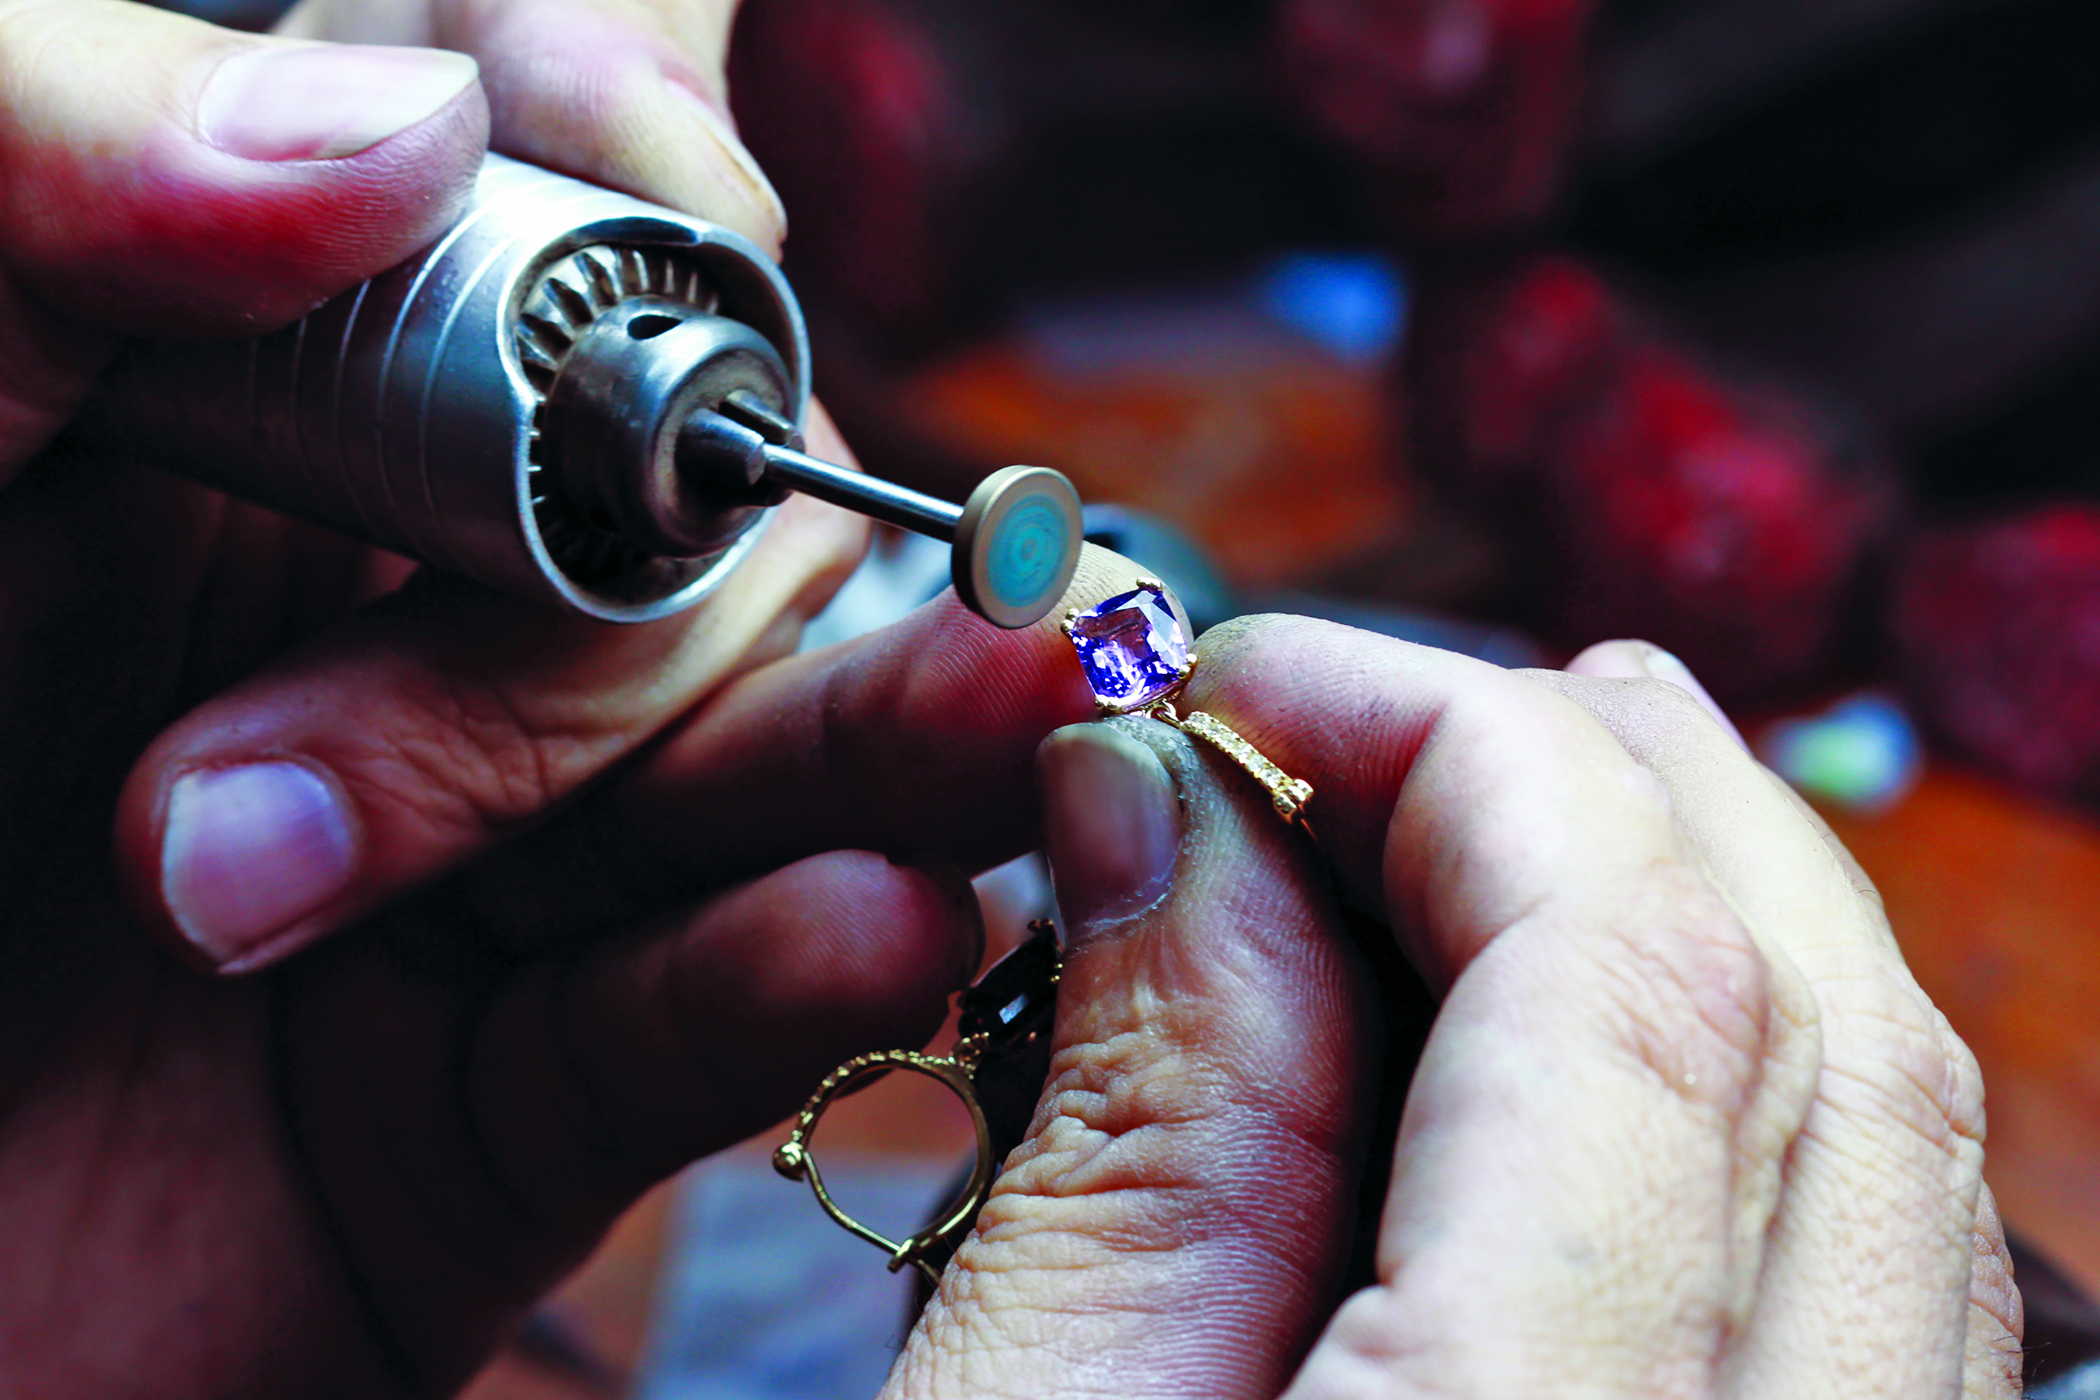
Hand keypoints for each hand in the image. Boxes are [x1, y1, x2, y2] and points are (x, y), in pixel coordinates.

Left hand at [0, 1, 957, 1391]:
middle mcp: (403, 598)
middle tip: (350, 723)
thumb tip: (404, 120)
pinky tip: (867, 924)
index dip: (635, 132)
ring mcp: (480, 854)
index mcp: (248, 392)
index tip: (624, 167)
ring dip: (876, 732)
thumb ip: (46, 184)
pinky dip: (793, 975)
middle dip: (629, 577)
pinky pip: (702, 1028)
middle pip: (710, 499)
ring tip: (1001, 713)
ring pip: (775, 752)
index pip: (541, 185)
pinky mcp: (503, 1103)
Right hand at [871, 621, 2015, 1396]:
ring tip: (1455, 837)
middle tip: (1355, 720)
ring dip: (1682, 917)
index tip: (1240, 688)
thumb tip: (1167, 800)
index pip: (1634, 976)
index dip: (1443, 740)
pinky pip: (1871, 1272)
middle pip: (1825, 1027)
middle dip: (1587, 786)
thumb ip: (1143, 1124)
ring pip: (1889, 1138)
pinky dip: (1731, 1092)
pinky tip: (1551, 1056)